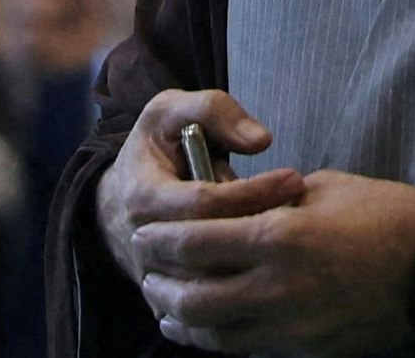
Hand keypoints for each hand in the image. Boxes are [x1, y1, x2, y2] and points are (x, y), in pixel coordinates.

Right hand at [95, 91, 302, 292]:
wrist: (113, 199)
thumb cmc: (152, 149)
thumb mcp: (170, 110)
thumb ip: (213, 109)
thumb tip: (260, 141)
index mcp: (144, 196)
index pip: (205, 202)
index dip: (253, 191)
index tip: (293, 177)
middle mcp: (144, 242)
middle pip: (213, 247)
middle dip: (262, 226)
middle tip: (301, 206)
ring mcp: (153, 276)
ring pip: (214, 280)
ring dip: (257, 258)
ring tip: (292, 231)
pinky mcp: (164, 300)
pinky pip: (208, 305)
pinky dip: (242, 287)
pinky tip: (271, 262)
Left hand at [131, 170, 414, 355]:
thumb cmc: (385, 214)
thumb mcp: (323, 189)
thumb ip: (272, 203)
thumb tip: (237, 211)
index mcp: (279, 234)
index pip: (195, 242)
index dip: (160, 240)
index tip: (144, 235)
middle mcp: (277, 285)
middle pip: (192, 296)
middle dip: (160, 284)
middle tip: (147, 272)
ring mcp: (292, 325)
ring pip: (213, 334)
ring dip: (182, 320)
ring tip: (168, 306)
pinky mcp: (307, 348)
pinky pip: (248, 348)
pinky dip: (220, 337)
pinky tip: (210, 326)